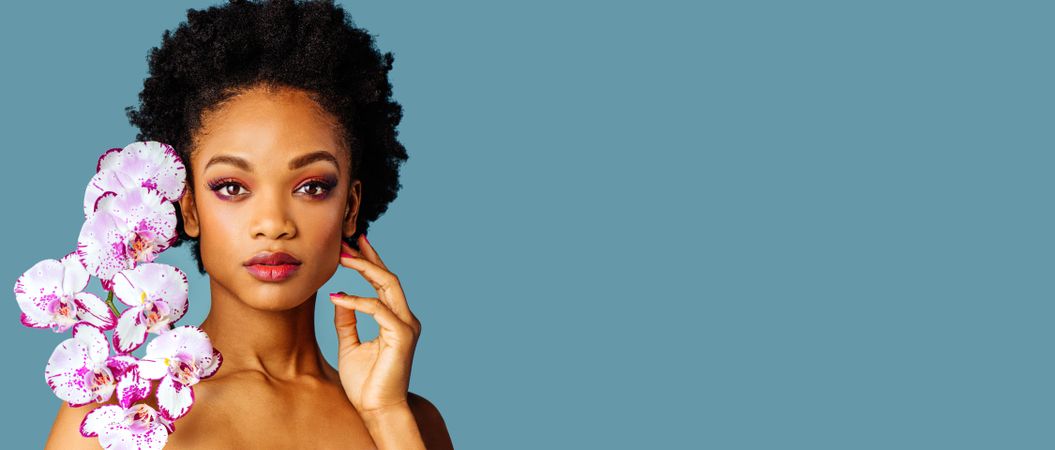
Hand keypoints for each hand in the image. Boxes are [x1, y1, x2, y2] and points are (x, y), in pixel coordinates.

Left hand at [330, 234, 421, 415]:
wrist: (376, 410)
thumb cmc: (365, 382)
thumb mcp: (350, 345)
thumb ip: (347, 322)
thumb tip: (340, 297)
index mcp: (396, 320)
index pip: (383, 284)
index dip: (369, 263)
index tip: (352, 245)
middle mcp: (405, 319)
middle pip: (389, 278)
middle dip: (368, 258)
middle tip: (347, 242)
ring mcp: (406, 326)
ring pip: (389, 286)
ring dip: (366, 269)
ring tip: (344, 258)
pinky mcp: (402, 336)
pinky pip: (378, 309)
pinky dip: (357, 301)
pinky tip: (338, 297)